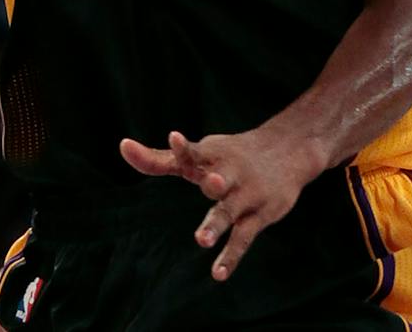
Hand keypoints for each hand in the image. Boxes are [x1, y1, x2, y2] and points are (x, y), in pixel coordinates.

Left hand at [118, 125, 326, 281]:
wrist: (289, 150)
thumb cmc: (230, 155)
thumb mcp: (200, 153)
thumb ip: (159, 158)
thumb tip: (122, 146)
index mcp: (211, 156)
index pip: (194, 152)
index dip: (183, 148)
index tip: (174, 138)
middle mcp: (229, 173)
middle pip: (219, 178)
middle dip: (215, 181)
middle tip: (210, 182)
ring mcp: (246, 194)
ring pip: (229, 211)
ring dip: (217, 224)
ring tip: (202, 239)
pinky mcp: (260, 215)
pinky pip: (244, 238)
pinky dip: (231, 256)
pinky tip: (218, 274)